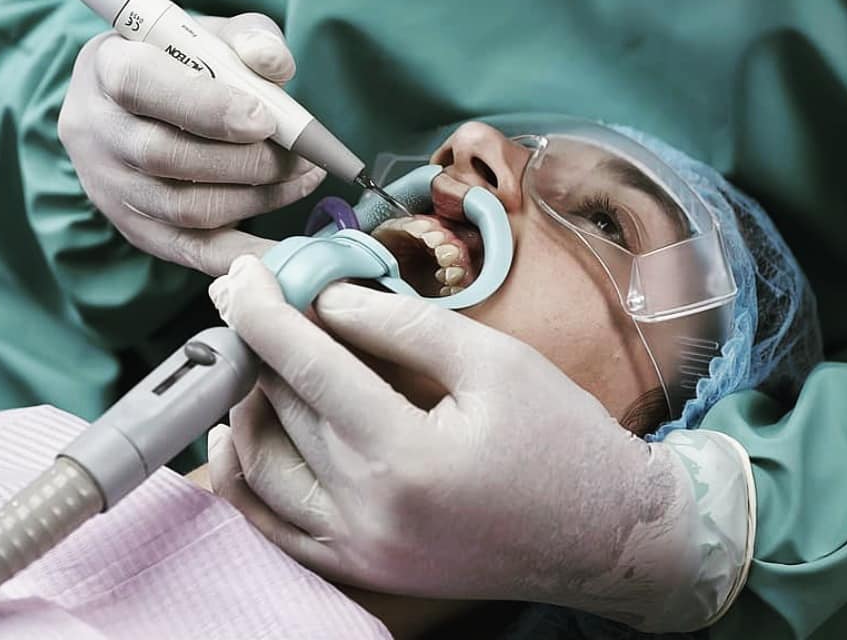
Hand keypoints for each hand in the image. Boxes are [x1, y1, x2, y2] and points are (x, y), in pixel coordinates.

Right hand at [59, 14, 324, 275]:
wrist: (136, 110)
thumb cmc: (180, 64)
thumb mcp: (210, 34)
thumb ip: (247, 37)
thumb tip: (273, 62)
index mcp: (105, 67)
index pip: (140, 85)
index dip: (206, 107)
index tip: (264, 119)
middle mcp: (96, 132)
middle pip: (166, 156)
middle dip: (246, 161)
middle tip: (301, 157)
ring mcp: (111, 188)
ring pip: (183, 208)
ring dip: (255, 198)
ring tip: (301, 180)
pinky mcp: (136, 230)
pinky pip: (193, 252)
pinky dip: (243, 254)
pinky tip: (284, 250)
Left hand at [206, 256, 753, 631]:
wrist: (606, 538)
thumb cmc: (562, 441)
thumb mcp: (495, 361)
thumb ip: (404, 326)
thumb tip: (329, 298)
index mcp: (406, 454)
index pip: (306, 366)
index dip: (264, 311)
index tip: (242, 274)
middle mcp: (368, 512)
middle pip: (280, 411)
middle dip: (258, 345)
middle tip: (254, 302)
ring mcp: (359, 551)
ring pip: (262, 470)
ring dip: (246, 406)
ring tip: (254, 359)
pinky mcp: (361, 571)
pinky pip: (273, 528)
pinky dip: (247, 481)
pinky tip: (240, 439)